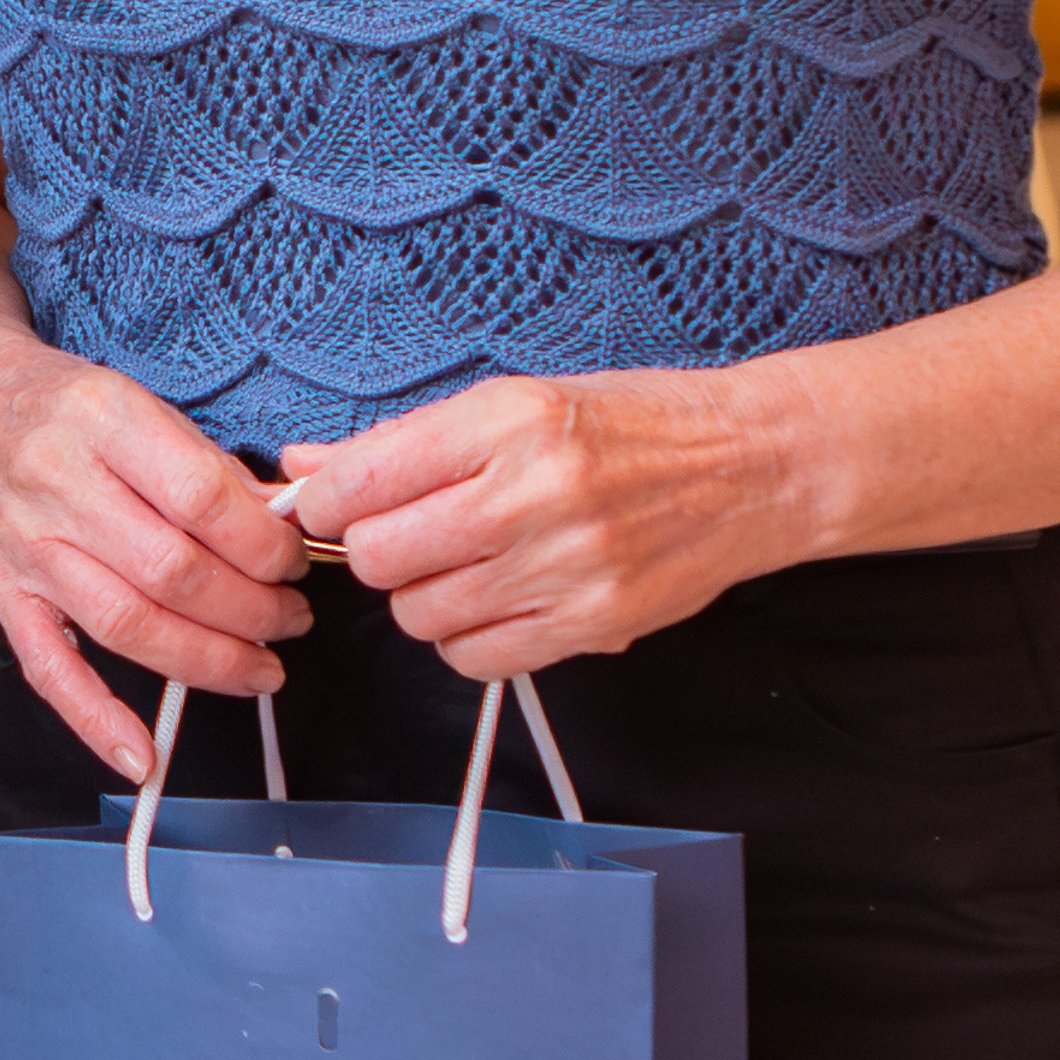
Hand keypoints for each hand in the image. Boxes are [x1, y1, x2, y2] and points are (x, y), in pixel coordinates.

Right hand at [0, 323, 306, 781]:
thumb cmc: (67, 404)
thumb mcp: (141, 401)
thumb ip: (209, 466)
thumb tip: (282, 527)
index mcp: (103, 420)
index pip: (200, 498)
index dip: (262, 544)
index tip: (293, 562)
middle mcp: (58, 484)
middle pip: (172, 572)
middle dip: (251, 610)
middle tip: (291, 620)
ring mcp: (26, 547)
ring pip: (127, 624)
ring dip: (208, 660)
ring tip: (261, 669)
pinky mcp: (4, 594)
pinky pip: (51, 670)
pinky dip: (96, 721)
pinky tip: (144, 758)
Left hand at [279, 366, 802, 672]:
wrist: (754, 465)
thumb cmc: (636, 425)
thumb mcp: (520, 401)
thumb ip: (407, 440)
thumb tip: (306, 463)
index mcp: (510, 422)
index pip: (363, 480)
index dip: (326, 502)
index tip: (329, 506)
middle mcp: (535, 494)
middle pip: (382, 556)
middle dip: (377, 550)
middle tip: (409, 534)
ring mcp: (566, 567)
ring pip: (420, 616)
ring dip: (424, 596)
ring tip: (468, 563)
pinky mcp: (592, 625)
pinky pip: (476, 658)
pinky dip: (469, 637)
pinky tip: (500, 599)